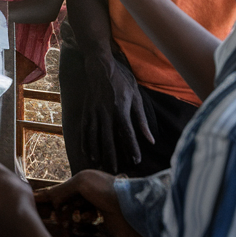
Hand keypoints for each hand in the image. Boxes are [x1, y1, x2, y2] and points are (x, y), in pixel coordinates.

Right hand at [36, 171, 148, 236]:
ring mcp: (98, 208)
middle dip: (60, 209)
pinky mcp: (104, 222)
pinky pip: (87, 225)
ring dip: (71, 218)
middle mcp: (92, 193)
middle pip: (68, 202)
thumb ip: (64, 189)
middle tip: (56, 217)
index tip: (35, 199)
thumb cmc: (108, 190)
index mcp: (86, 180)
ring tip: (69, 222)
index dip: (49, 195)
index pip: (63, 188)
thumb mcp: (82, 183)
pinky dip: (84, 225)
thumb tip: (51, 199)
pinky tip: (87, 223)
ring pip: (76, 214)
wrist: (131, 209)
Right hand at [80, 54, 154, 171]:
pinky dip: (85, 142)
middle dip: (112, 156)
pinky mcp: (86, 110)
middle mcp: (105, 112)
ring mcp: (93, 111)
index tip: (135, 160)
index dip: (132, 148)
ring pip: (94, 136)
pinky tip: (87, 152)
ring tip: (100, 165)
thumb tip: (150, 139)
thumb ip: (142, 119)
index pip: (127, 133)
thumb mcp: (136, 96)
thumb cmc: (121, 80)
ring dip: (97, 152)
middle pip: (108, 139)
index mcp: (120, 108)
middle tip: (115, 170)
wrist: (100, 66)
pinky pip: (85, 129)